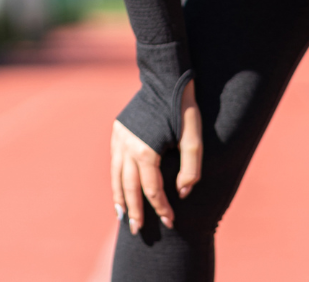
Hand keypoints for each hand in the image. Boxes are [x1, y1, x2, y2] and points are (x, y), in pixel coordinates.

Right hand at [111, 79, 202, 233]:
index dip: (161, 207)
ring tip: (123, 216)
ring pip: (117, 177)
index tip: (170, 221)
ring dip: (120, 198)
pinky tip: (120, 187)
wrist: (164, 77)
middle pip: (129, 188)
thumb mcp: (194, 136)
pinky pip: (114, 162)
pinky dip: (116, 178)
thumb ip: (191, 167)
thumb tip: (183, 192)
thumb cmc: (183, 107)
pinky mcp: (117, 131)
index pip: (152, 189)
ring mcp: (119, 139)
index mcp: (146, 151)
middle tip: (137, 231)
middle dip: (134, 211)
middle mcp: (127, 148)